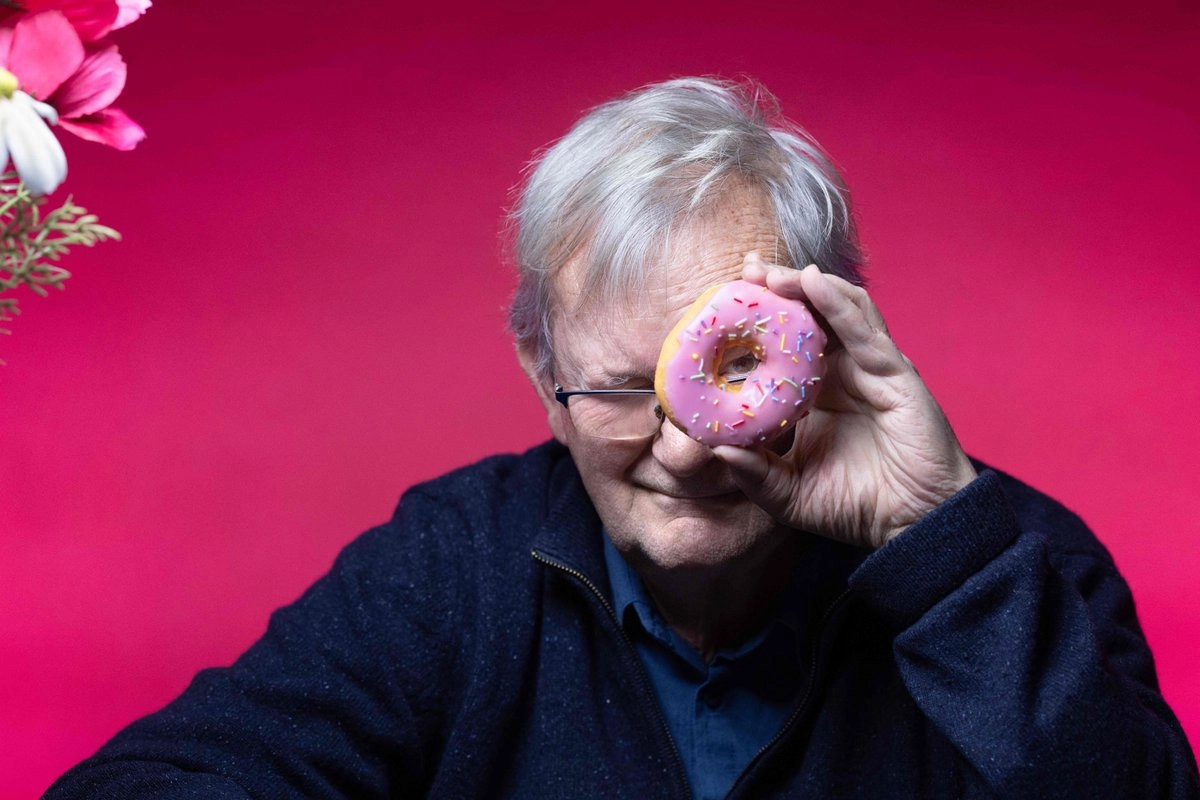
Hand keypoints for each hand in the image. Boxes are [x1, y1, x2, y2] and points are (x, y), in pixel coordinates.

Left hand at [713, 255, 977, 549]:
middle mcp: (842, 373)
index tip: (724, 298)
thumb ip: (754, 473)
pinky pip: (864, 330)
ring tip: (771, 273)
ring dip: (804, 285)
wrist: (911, 526)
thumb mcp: (787, 494)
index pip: (784, 343)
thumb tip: (714, 448)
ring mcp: (870, 369)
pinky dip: (838, 303)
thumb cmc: (853, 508)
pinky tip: (814, 282)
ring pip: (837, 310)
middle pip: (809, 315)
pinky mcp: (894, 374)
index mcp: (814, 394)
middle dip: (779, 288)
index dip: (759, 318)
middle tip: (746, 268)